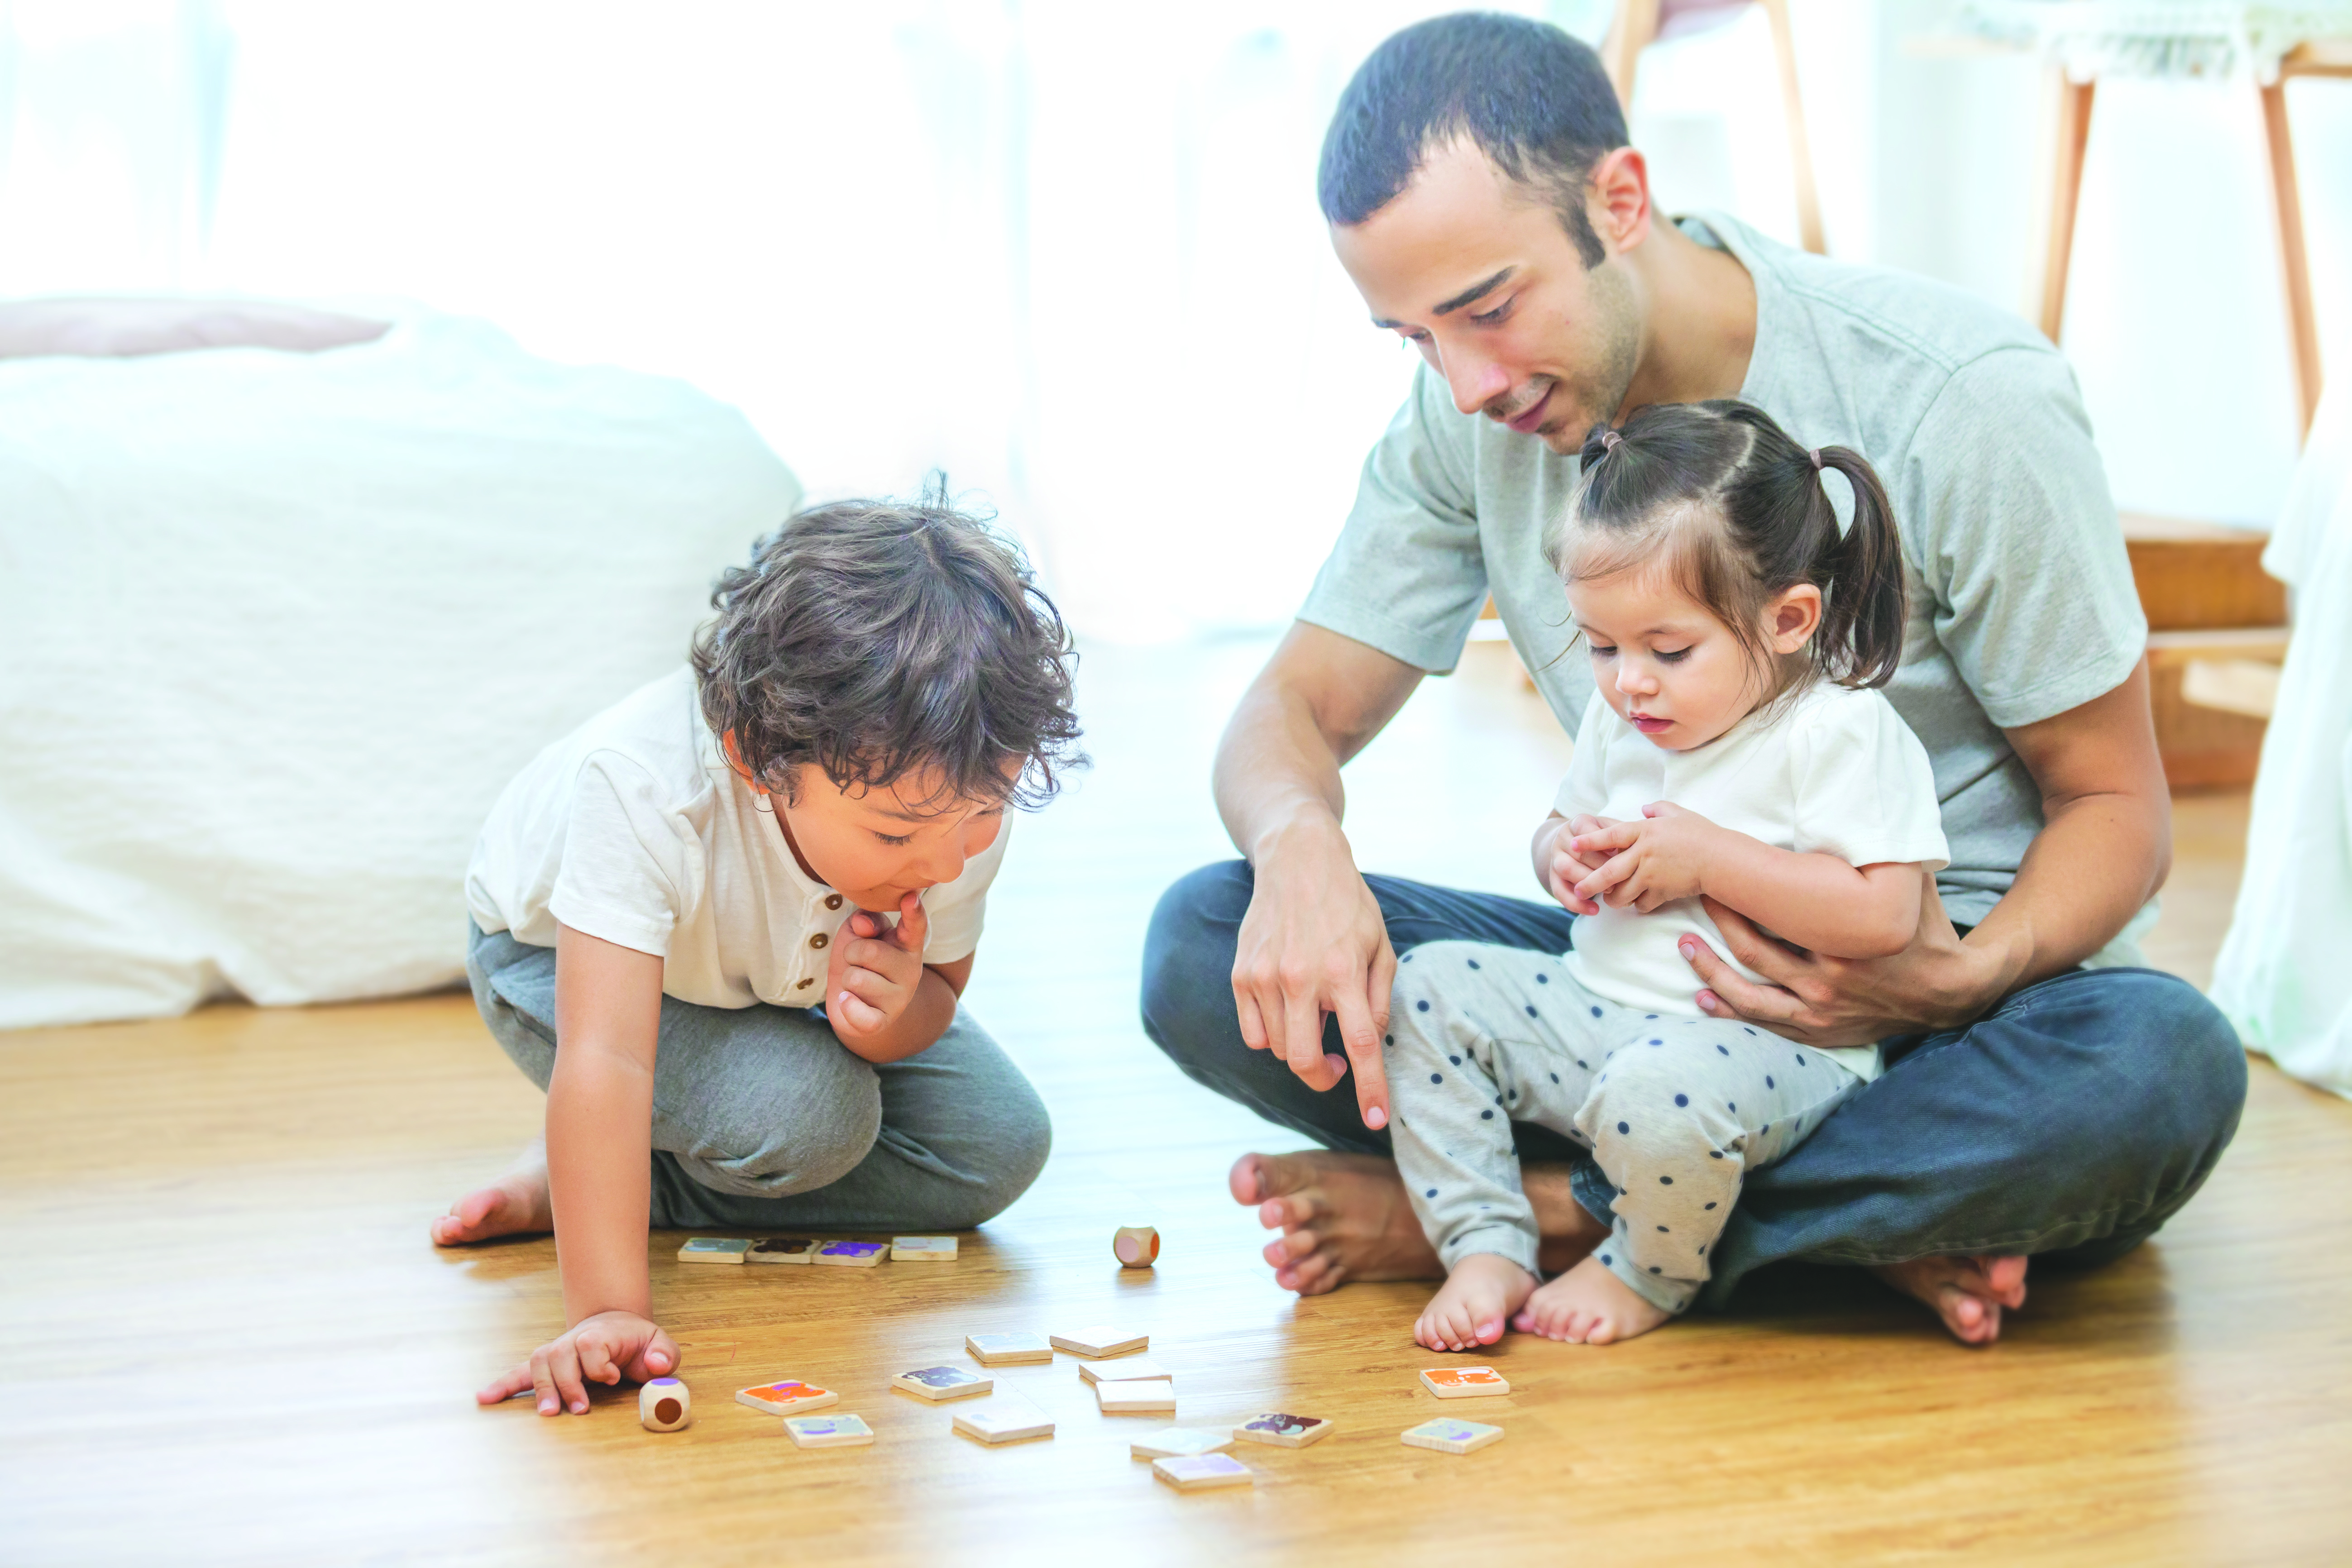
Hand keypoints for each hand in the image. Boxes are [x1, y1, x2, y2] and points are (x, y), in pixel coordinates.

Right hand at [478, 1309, 678, 1415]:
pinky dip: (503, 1385)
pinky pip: (519, 1372)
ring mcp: (557, 1352)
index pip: (591, 1344)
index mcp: (602, 1334)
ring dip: (541, 1388)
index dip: (599, 1363)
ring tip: (548, 1413)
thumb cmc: (637, 1341)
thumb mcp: (659, 1343)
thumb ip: (664, 1354)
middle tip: (581, 1408)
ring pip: (539, 1362)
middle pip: (560, 1354)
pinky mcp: (546, 1366)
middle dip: (568, 1383)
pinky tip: (484, 1398)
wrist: (615, 1326)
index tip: (612, 1378)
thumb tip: (657, 1365)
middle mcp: (574, 1340)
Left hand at [826, 892, 927, 1037]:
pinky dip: (848, 1006)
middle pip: (869, 951)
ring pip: (857, 979)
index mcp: (907, 944)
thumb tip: (863, 925)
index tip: (910, 896)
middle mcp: (910, 971)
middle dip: (851, 953)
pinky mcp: (882, 1021)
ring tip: (855, 983)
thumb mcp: (859, 934)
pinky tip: (848, 1001)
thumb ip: (864, 921)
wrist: (854, 1004)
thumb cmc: (858, 962)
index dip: (914, 911)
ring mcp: (899, 998)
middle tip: (856, 962)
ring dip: (847, 979)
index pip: (915, 926)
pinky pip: (860, 1014)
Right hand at [1231, 817, 1394, 1129]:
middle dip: (1324, 1078)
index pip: (1362, 1045)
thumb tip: (1368, 1044)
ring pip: (1278, 1049)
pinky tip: (1286, 1010)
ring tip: (1313, 1017)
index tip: (1377, 1119)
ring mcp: (1265, 977)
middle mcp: (1301, 977)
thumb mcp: (1381, 946)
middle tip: (1335, 1067)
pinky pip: (1252, 1033)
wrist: (1297, 859)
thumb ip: (1378, 999)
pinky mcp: (1241, 974)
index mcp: (1345, 971)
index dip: (1371, 1089)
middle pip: (1305, 1061)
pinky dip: (1270, 1035)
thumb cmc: (1347, 905)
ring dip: (1298, 1047)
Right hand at [1542, 814, 1620, 914]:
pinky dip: (1576, 903)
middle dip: (1600, 866)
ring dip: (1588, 882)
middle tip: (1621, 877)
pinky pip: (1559, 892)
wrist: (1572, 844)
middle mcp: (1562, 839)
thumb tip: (1638, 846)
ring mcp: (1555, 858)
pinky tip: (1595, 910)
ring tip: (1611, 891)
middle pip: (1577, 852)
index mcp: (1577, 823)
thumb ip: (1620, 834)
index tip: (1617, 850)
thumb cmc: (1602, 837)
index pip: (1586, 831)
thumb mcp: (1610, 829)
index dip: (1600, 842)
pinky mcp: (1552, 877)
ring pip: (1566, 869)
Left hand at [1570, 801, 1722, 913]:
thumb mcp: (1679, 814)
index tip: (1573, 844)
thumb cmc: (1702, 834)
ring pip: (1621, 893)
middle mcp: (1643, 854)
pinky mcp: (1661, 893)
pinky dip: (1638, 905)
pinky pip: (1641, 904)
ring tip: (1610, 898)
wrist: (1721, 859)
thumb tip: (1645, 808)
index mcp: (1644, 831)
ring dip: (1613, 898)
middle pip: (1608, 872)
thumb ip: (1659, 809)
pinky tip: (1640, 902)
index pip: (1610, 836)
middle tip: (1578, 888)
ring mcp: (1651, 875)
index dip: (1590, 841)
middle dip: (1589, 882)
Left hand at [1679, 878, 2006, 1046]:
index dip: (1739, 894)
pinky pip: (1766, 1022)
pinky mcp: (1820, 1032)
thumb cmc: (1925, 931)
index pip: (1776, 915)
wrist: (1951, 992)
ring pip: (1750, 994)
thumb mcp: (1911, 887)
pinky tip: (1703, 999)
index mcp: (1844, 942)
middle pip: (1754, 951)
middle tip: (1695, 897)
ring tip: (1685, 947)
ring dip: (1711, 972)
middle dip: (1719, 923)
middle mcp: (1827, 980)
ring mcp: (1821, 1011)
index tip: (1716, 873)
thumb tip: (1866, 801)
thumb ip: (1884, 854)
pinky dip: (1731, 1011)